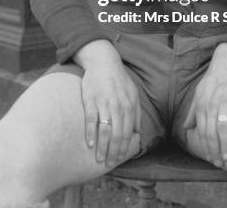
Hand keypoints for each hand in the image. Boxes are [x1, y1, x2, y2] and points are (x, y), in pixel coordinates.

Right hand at [75, 40, 140, 167]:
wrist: (103, 62)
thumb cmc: (118, 80)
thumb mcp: (133, 93)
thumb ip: (136, 112)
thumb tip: (137, 132)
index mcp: (129, 106)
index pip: (127, 133)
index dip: (123, 149)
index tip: (118, 160)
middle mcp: (118, 106)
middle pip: (117, 135)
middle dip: (113, 152)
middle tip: (108, 163)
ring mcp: (104, 103)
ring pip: (105, 131)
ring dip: (102, 147)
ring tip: (98, 159)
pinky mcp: (91, 100)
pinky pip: (91, 120)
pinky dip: (91, 134)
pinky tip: (89, 144)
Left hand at [183, 43, 226, 167]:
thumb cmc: (214, 78)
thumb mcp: (199, 92)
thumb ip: (192, 111)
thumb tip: (185, 127)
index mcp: (201, 104)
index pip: (201, 130)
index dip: (205, 146)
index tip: (210, 158)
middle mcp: (211, 103)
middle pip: (210, 131)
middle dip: (213, 149)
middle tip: (219, 163)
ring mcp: (224, 99)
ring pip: (222, 126)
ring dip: (225, 143)